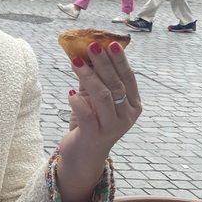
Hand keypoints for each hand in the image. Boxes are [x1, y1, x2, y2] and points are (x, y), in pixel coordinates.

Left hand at [56, 41, 140, 201]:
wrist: (83, 157)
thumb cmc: (90, 124)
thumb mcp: (94, 100)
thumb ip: (94, 80)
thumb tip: (86, 53)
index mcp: (132, 106)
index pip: (128, 78)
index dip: (120, 60)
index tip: (110, 43)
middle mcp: (126, 117)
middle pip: (116, 84)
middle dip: (103, 63)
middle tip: (91, 46)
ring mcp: (111, 128)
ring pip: (103, 97)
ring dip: (88, 77)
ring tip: (76, 62)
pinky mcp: (94, 136)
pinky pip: (86, 114)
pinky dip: (77, 101)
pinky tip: (70, 93)